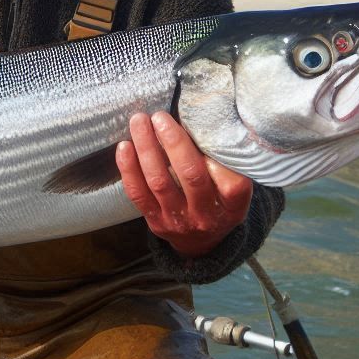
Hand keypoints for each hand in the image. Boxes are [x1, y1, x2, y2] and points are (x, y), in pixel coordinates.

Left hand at [116, 112, 251, 257]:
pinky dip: (128, 168)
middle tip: (160, 116)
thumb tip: (199, 120)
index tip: (202, 127)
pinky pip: (138, 193)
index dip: (218, 156)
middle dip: (174, 141)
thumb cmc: (218, 201)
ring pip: (159, 181)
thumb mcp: (233, 189)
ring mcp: (178, 220)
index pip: (232, 182)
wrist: (200, 242)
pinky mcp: (155, 221)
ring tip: (139, 121)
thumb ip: (223, 163)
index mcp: (232, 206)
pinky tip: (124, 146)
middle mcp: (206, 215)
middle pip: (190, 175)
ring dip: (147, 148)